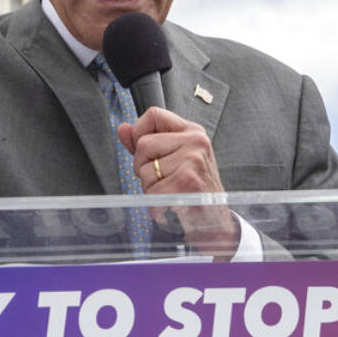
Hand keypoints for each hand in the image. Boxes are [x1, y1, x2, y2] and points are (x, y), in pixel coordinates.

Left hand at [118, 108, 236, 258]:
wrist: (215, 222)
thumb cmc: (193, 190)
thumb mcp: (173, 159)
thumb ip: (147, 142)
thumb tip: (122, 128)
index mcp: (192, 132)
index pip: (153, 114)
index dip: (139, 132)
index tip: (146, 152)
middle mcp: (196, 141)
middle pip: (143, 144)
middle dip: (143, 167)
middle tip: (163, 179)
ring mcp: (193, 160)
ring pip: (144, 170)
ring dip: (150, 188)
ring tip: (171, 192)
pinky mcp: (187, 181)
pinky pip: (152, 191)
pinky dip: (155, 204)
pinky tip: (172, 204)